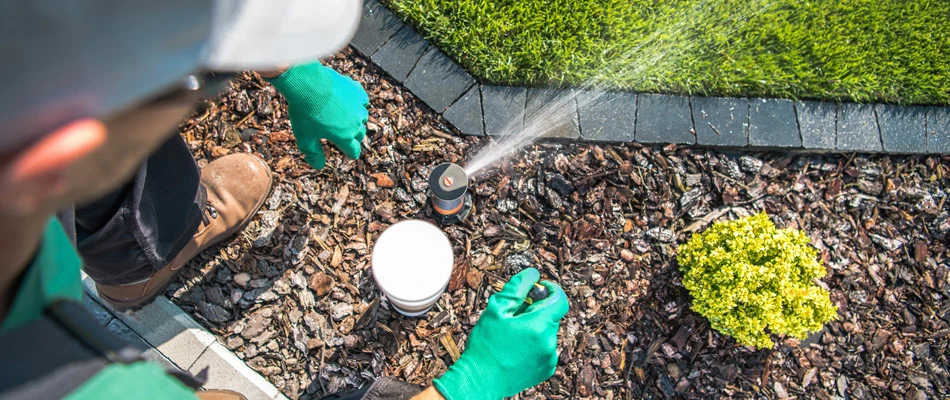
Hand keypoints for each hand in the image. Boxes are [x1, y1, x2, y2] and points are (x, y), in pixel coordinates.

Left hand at [266, 61, 368, 168]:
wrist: (306, 83)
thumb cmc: (304, 112)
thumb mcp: (304, 138)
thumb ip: (313, 154)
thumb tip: (319, 167)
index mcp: (344, 137)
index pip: (354, 151)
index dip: (349, 153)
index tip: (346, 153)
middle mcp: (355, 123)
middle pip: (359, 135)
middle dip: (352, 137)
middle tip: (342, 134)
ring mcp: (357, 106)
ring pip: (362, 117)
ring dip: (355, 120)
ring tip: (344, 117)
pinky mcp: (356, 91)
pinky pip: (363, 100)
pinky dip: (358, 103)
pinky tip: (350, 102)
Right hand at [433, 268, 568, 399]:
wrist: (480, 381)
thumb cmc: (486, 346)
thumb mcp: (496, 310)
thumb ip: (518, 287)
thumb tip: (532, 274)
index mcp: (539, 325)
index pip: (560, 299)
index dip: (551, 289)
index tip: (538, 288)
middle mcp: (549, 342)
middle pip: (551, 315)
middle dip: (536, 309)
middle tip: (514, 314)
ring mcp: (549, 358)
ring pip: (547, 332)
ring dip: (535, 327)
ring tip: (512, 334)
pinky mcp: (546, 369)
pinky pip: (545, 348)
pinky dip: (535, 343)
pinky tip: (516, 348)